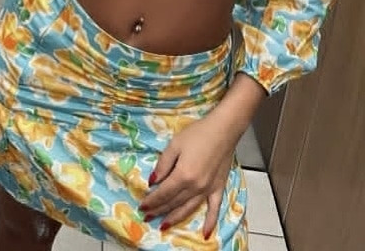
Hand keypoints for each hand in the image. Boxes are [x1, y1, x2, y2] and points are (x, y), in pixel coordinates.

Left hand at [138, 114, 239, 238]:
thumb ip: (163, 164)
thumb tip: (153, 180)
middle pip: (174, 202)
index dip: (151, 201)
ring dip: (175, 218)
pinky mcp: (218, 188)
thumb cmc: (197, 134)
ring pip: (189, 208)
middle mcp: (195, 187)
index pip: (163, 193)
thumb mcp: (174, 144)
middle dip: (159, 210)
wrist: (223, 130)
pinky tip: (206, 234)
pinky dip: (210, 222)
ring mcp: (208, 189)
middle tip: (148, 216)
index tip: (142, 206)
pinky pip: (214, 209)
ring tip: (164, 225)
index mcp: (183, 175)